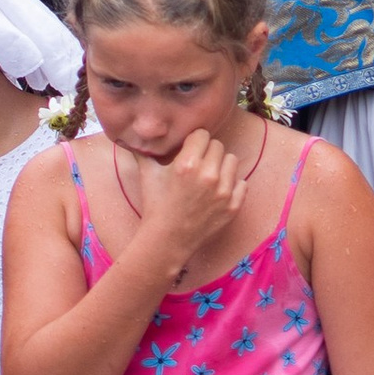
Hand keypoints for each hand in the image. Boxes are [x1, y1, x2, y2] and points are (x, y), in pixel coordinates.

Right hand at [135, 129, 249, 283]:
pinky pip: (242, 183)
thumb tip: (132, 135)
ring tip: (209, 177)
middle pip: (218, 145)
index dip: (195, 141)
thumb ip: (142, 150)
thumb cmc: (155, 206)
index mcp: (188, 164)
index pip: (202, 134)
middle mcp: (208, 175)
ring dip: (222, 166)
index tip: (190, 150)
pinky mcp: (233, 206)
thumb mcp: (147, 174)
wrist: (166, 240)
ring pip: (232, 161)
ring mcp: (224, 192)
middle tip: (198, 164)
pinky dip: (232, 185)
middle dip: (208, 152)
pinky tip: (218, 191)